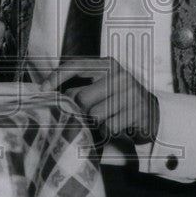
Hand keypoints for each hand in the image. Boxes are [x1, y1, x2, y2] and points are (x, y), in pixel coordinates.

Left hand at [41, 57, 159, 143]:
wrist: (153, 113)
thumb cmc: (119, 99)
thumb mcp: (104, 85)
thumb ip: (82, 86)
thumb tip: (52, 95)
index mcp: (108, 64)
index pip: (77, 65)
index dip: (57, 76)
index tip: (42, 89)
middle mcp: (119, 75)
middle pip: (81, 98)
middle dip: (79, 111)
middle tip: (88, 115)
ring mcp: (130, 94)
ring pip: (94, 115)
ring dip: (95, 123)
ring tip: (105, 119)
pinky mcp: (136, 112)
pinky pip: (108, 127)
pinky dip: (108, 131)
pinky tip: (116, 126)